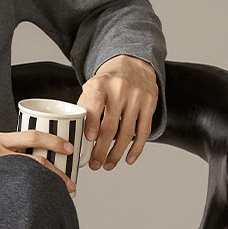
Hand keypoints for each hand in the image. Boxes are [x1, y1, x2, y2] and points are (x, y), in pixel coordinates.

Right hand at [0, 130, 75, 208]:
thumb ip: (3, 153)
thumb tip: (30, 164)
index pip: (32, 136)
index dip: (54, 141)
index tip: (69, 149)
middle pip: (36, 160)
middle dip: (57, 173)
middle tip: (70, 182)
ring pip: (29, 176)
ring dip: (48, 186)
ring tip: (60, 195)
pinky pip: (15, 190)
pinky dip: (31, 196)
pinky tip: (40, 203)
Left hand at [77, 54, 158, 170]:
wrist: (132, 64)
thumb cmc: (107, 82)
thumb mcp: (91, 88)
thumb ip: (85, 108)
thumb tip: (78, 137)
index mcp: (100, 84)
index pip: (94, 104)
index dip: (91, 123)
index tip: (88, 139)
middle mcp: (120, 89)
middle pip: (110, 126)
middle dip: (101, 149)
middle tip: (94, 163)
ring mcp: (137, 97)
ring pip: (127, 132)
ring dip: (116, 153)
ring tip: (108, 164)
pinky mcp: (150, 104)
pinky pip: (144, 131)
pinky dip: (136, 148)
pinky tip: (128, 159)